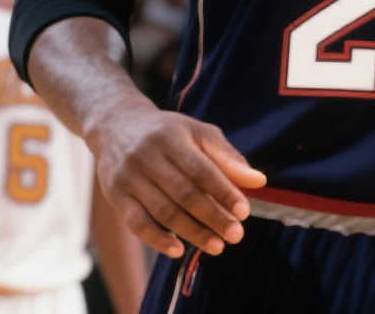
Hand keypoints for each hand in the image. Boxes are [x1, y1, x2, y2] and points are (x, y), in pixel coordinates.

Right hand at [86, 99, 266, 257]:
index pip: (202, 170)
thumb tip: (259, 181)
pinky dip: (157, 239)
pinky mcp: (115, 196)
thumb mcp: (198, 133)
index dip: (224, 192)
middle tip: (236, 235)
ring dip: (192, 232)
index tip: (244, 212)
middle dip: (213, 217)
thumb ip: (227, 157)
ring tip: (216, 246)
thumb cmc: (167, 132)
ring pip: (162, 211)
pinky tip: (178, 249)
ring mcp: (128, 178)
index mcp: (171, 139)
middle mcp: (147, 158)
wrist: (115, 126)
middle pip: (184, 194)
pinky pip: (136, 223)